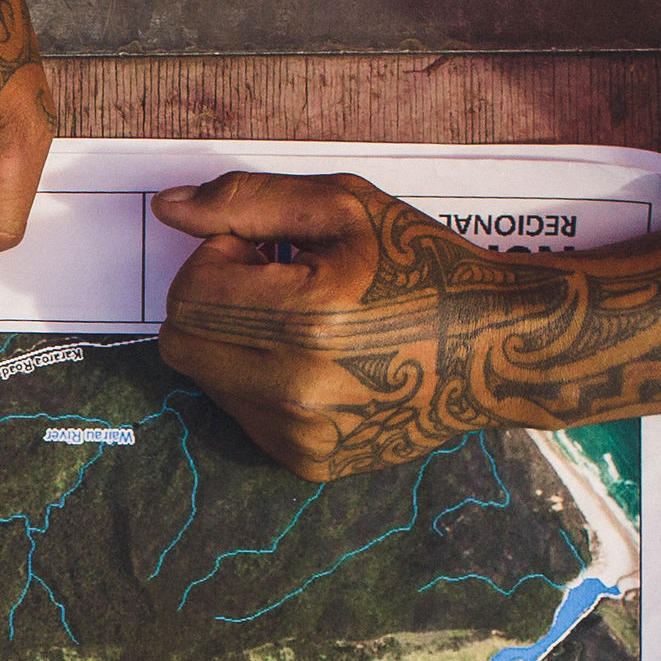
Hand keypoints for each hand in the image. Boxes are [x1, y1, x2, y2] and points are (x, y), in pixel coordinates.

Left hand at [154, 174, 563, 479]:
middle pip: (181, 342)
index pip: (188, 293)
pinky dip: (261, 379)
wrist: (494, 348)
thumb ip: (247, 201)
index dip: (216, 259)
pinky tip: (317, 360)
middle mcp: (298, 387)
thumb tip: (166, 209)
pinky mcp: (306, 460)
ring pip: (207, 379)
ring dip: (236, 342)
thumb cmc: (423, 266)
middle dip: (213, 302)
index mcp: (309, 319)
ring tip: (304, 322)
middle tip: (275, 283)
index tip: (265, 252)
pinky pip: (241, 412)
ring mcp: (300, 433)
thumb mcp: (345, 208)